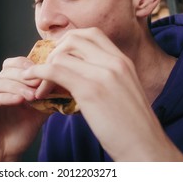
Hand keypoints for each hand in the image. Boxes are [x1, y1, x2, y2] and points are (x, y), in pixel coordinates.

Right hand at [0, 57, 48, 160]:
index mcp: (7, 85)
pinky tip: (20, 101)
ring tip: (32, 95)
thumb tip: (64, 85)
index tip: (42, 71)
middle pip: (5, 71)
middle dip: (24, 75)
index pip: (13, 64)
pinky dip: (6, 97)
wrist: (7, 155)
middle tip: (40, 83)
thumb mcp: (39, 112)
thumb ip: (48, 97)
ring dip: (16, 86)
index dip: (26, 64)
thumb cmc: (21, 132)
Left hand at [23, 28, 182, 160]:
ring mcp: (103, 74)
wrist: (146, 148)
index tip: (60, 59)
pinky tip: (36, 89)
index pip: (92, 34)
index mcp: (123, 61)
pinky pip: (56, 71)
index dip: (69, 42)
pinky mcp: (91, 90)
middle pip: (74, 38)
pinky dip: (39, 75)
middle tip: (47, 72)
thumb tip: (82, 74)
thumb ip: (108, 77)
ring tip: (41, 88)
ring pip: (62, 55)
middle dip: (54, 52)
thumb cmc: (133, 127)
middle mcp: (114, 62)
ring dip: (44, 69)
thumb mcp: (124, 91)